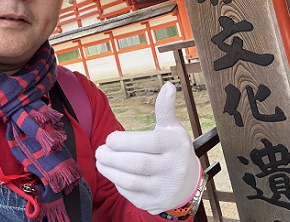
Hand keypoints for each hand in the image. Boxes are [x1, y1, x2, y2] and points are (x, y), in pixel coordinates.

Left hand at [95, 82, 200, 213]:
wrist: (188, 183)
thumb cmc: (175, 150)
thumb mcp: (172, 128)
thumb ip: (165, 109)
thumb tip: (168, 86)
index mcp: (176, 145)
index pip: (149, 143)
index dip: (125, 141)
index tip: (110, 138)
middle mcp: (173, 167)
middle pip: (137, 163)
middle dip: (112, 157)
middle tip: (100, 150)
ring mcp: (164, 187)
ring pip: (131, 181)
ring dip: (110, 171)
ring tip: (101, 160)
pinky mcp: (154, 202)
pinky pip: (130, 194)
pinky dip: (117, 183)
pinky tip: (112, 173)